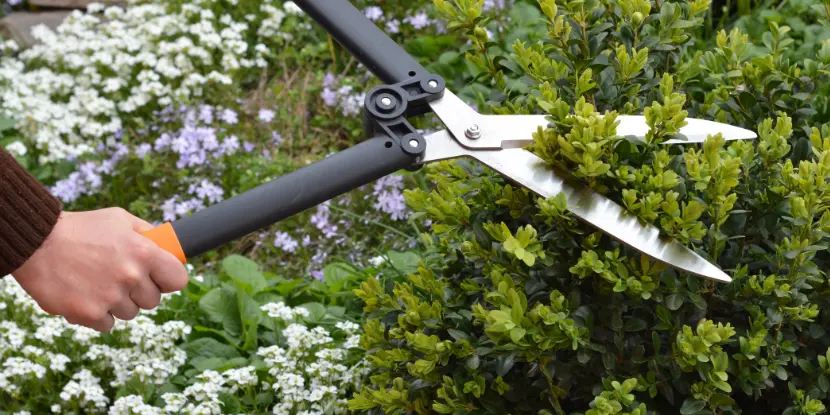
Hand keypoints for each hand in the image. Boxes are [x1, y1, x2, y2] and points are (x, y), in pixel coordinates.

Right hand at [10, 208, 188, 331]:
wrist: (37, 243)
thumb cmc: (82, 228)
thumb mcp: (120, 219)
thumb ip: (148, 234)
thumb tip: (170, 248)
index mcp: (144, 252)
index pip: (178, 279)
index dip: (169, 279)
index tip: (160, 278)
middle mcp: (131, 276)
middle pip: (153, 300)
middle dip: (139, 291)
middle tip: (118, 276)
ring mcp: (110, 297)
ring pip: (130, 313)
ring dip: (117, 303)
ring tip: (97, 282)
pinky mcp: (89, 314)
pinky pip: (107, 324)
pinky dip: (97, 314)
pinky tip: (85, 294)